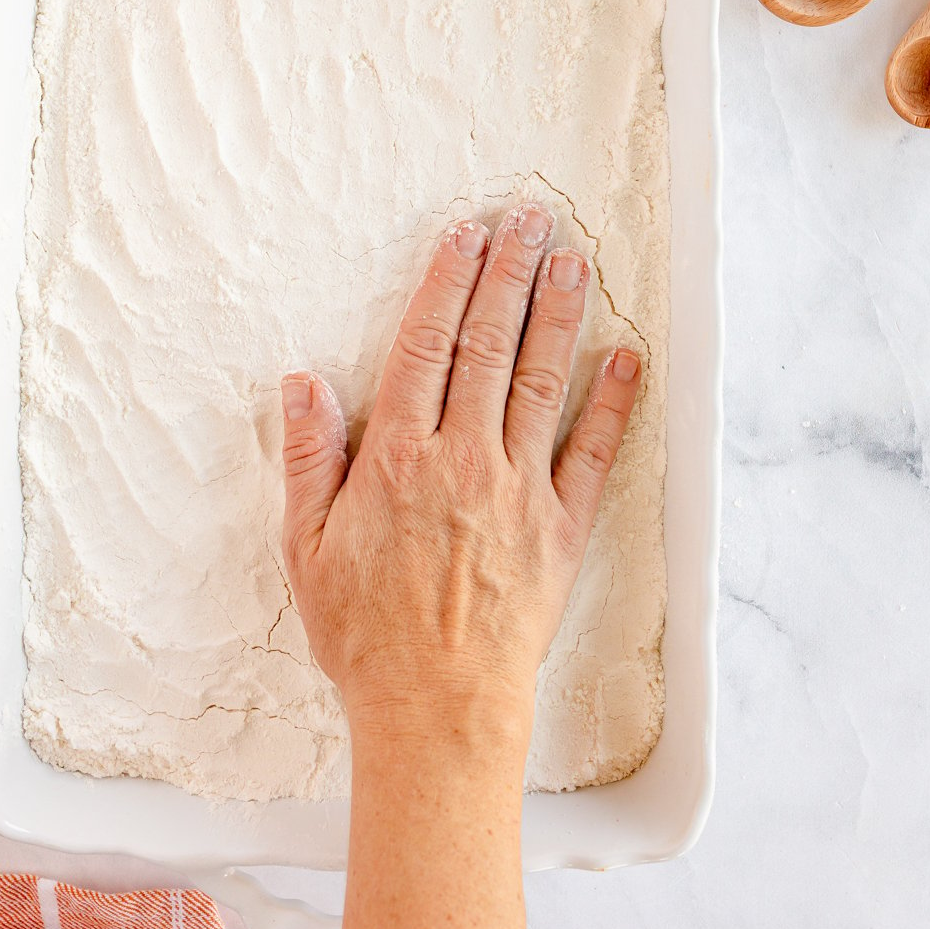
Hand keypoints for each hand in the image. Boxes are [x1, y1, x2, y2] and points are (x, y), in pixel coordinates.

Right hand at [279, 204, 641, 750]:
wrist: (437, 709)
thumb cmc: (365, 634)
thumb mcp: (306, 548)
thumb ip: (308, 458)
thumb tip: (302, 382)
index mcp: (397, 457)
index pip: (426, 345)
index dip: (446, 281)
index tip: (464, 234)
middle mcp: (463, 459)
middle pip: (489, 344)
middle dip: (509, 274)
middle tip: (529, 218)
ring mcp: (519, 491)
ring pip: (542, 381)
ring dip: (559, 315)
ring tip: (573, 260)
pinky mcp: (561, 530)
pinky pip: (592, 454)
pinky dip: (614, 403)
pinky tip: (627, 359)